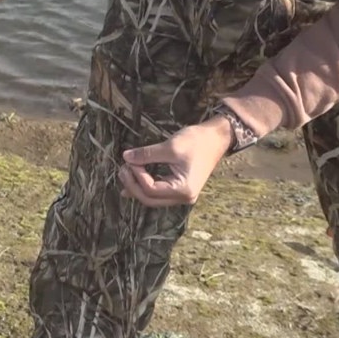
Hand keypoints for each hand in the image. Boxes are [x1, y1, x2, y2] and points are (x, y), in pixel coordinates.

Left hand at [116, 116, 232, 206]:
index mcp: (184, 190)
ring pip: (153, 198)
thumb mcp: (170, 147)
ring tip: (124, 173)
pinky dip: (145, 187)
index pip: (151, 189)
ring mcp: (183, 195)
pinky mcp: (180, 188)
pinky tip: (132, 183)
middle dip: (133, 186)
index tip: (130, 160)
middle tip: (122, 169)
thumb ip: (147, 154)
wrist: (217, 138)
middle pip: (150, 199)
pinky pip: (159, 193)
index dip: (137, 175)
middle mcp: (184, 197)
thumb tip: (126, 157)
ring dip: (137, 187)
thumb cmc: (197, 142)